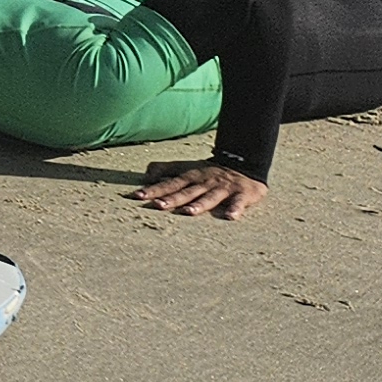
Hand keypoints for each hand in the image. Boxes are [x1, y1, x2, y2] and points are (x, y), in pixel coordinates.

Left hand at [134, 162, 266, 219]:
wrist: (244, 164)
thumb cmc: (209, 171)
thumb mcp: (187, 167)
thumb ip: (166, 170)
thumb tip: (146, 174)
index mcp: (190, 177)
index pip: (169, 184)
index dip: (153, 189)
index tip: (137, 196)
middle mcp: (204, 182)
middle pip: (186, 192)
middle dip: (171, 199)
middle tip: (157, 206)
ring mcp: (223, 188)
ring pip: (209, 197)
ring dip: (199, 205)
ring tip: (188, 212)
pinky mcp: (242, 194)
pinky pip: (238, 203)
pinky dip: (235, 209)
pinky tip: (230, 217)